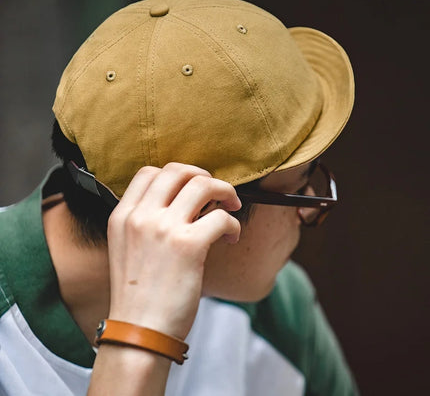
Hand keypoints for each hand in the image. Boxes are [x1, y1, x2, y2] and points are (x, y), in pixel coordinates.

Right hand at [106, 162, 241, 339]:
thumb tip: (186, 204)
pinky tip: (231, 238)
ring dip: (225, 191)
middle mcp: (141, 216)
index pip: (149, 172)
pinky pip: (222, 217)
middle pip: (178, 171)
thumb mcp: (128, 248)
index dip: (176, 174)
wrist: (139, 332)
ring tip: (232, 206)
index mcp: (123, 216)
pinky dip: (234, 224)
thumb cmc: (139, 294)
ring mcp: (164, 229)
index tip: (191, 188)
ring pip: (203, 185)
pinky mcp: (188, 245)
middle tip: (218, 192)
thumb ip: (147, 222)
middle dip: (204, 176)